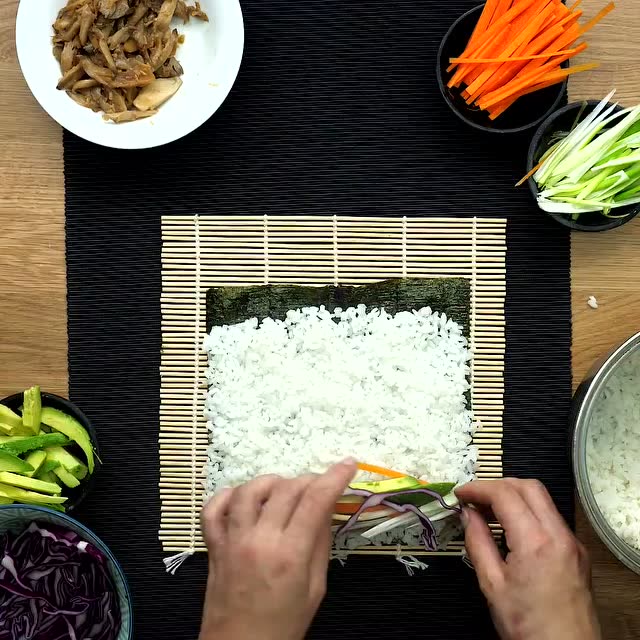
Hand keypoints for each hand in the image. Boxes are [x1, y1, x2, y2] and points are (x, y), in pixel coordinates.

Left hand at [199, 459, 356, 639]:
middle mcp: (260, 540)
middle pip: (286, 489)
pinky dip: (228, 495)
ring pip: (249, 490)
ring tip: (284, 490)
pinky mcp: (213, 545)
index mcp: (290, 554)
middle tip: (319, 487)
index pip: (316, 500)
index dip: (335, 477)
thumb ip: (320, 545)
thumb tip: (326, 509)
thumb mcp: (315, 590)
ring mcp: (232, 540)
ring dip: (271, 482)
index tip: (348, 465)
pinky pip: (213, 509)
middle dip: (308, 480)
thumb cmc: (284, 625)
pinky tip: (244, 498)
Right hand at [456, 479, 600, 639]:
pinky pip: (551, 518)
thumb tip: (468, 515)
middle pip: (528, 487)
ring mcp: (572, 543)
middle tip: (474, 498)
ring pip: (542, 499)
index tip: (461, 494)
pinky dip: (528, 512)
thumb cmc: (530, 628)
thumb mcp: (492, 585)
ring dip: (514, 496)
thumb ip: (477, 542)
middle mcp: (560, 536)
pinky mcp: (577, 553)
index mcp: (536, 542)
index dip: (478, 488)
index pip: (504, 494)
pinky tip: (510, 527)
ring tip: (488, 511)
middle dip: (497, 485)